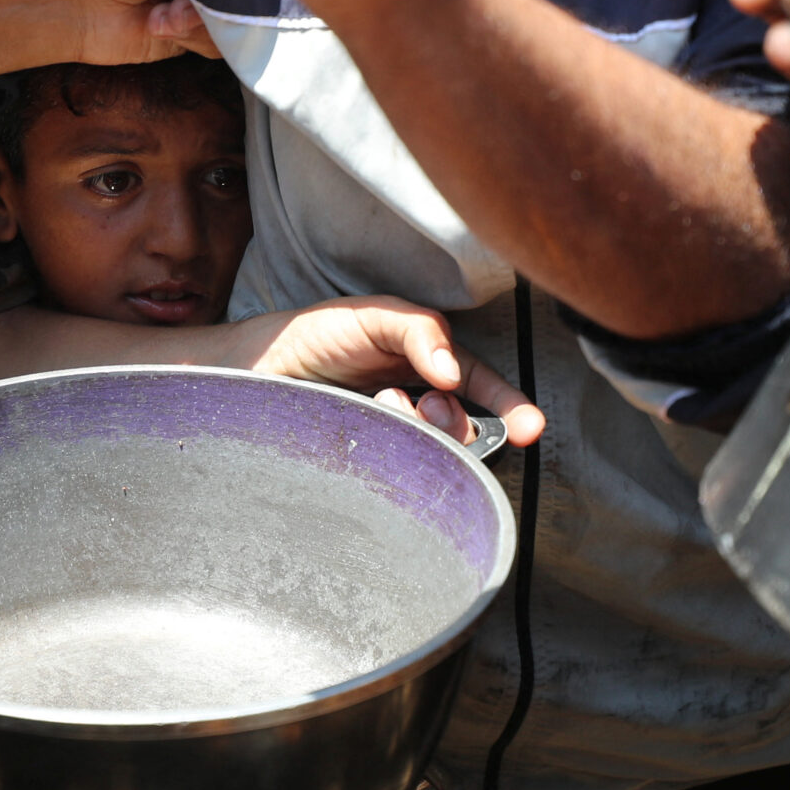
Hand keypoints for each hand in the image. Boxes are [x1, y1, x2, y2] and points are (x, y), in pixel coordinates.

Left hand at [226, 296, 544, 445]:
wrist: (258, 367)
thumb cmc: (318, 335)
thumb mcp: (375, 317)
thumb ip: (420, 330)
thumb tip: (453, 371)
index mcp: (431, 367)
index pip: (484, 390)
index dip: (513, 410)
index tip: (531, 430)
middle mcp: (421, 405)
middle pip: (465, 428)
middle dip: (456, 421)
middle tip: (429, 407)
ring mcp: (396, 438)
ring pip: (435, 453)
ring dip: (419, 431)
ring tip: (385, 407)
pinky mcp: (370, 464)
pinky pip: (399, 472)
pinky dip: (392, 452)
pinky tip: (367, 427)